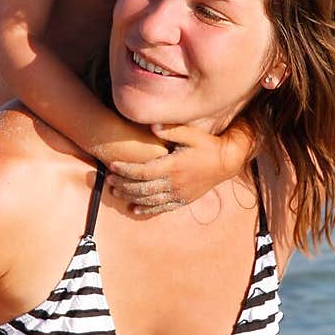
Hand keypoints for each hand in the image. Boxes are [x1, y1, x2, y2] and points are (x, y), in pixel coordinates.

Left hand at [108, 124, 240, 216]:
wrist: (227, 162)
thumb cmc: (208, 145)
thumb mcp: (192, 134)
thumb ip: (171, 130)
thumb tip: (151, 125)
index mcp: (173, 166)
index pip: (143, 171)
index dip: (126, 170)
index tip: (112, 166)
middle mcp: (174, 183)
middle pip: (142, 188)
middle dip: (123, 185)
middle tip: (108, 181)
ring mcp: (179, 194)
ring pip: (149, 199)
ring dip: (130, 197)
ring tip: (116, 193)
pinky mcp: (183, 200)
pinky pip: (162, 208)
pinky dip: (147, 209)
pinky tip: (135, 209)